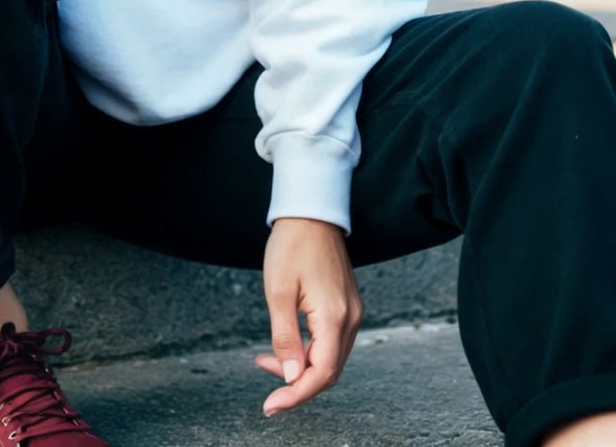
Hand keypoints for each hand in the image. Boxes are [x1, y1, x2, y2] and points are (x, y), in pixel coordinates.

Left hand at [255, 218, 363, 417]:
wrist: (311, 211)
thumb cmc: (291, 244)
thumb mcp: (277, 291)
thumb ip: (286, 338)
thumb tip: (292, 377)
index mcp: (334, 316)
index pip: (321, 374)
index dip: (296, 395)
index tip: (271, 405)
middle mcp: (350, 318)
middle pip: (329, 371)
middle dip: (296, 381)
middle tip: (263, 374)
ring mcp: (352, 311)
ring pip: (331, 358)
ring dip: (303, 367)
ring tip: (269, 359)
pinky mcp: (348, 305)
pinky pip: (333, 341)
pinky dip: (312, 351)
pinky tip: (290, 345)